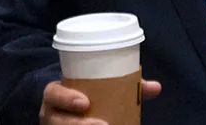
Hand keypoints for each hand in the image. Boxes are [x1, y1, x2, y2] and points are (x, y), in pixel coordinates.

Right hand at [39, 80, 162, 124]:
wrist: (66, 110)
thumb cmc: (84, 94)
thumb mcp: (96, 86)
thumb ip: (124, 85)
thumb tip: (155, 87)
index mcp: (56, 94)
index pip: (53, 94)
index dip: (66, 99)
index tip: (85, 103)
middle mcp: (51, 114)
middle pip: (57, 122)